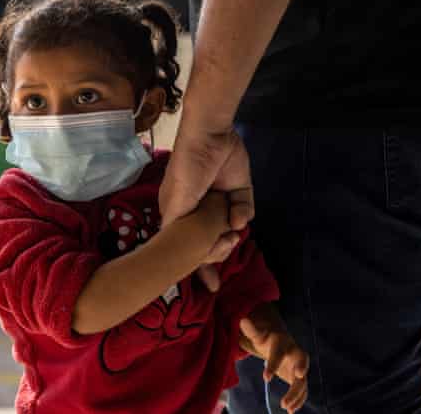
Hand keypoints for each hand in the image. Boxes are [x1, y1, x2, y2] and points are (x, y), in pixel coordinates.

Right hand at [160, 125, 253, 291]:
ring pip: (231, 231)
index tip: (210, 283)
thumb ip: (176, 232)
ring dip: (232, 234)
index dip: (199, 264)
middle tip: (224, 245)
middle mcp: (201, 212)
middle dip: (219, 249)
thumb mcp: (175, 205)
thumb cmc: (186, 171)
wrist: (210, 137)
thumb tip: (180, 258)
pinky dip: (243, 214)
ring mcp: (221, 202)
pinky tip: (237, 211)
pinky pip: (245, 212)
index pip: (190, 246)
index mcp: (181, 216)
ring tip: (231, 231)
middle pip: (213, 241)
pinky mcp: (239, 192)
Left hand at [239, 304, 308, 413]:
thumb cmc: (266, 339)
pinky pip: (303, 390)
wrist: (279, 343)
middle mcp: (295, 353)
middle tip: (298, 376)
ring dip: (297, 393)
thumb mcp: (258, 335)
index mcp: (282, 342)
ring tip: (286, 407)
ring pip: (302, 379)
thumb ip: (251, 330)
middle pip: (302, 359)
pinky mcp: (300, 377)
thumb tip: (242, 319)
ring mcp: (300, 365)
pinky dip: (299, 400)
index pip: (278, 353)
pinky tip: (291, 411)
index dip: (273, 364)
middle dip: (302, 366)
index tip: (265, 378)